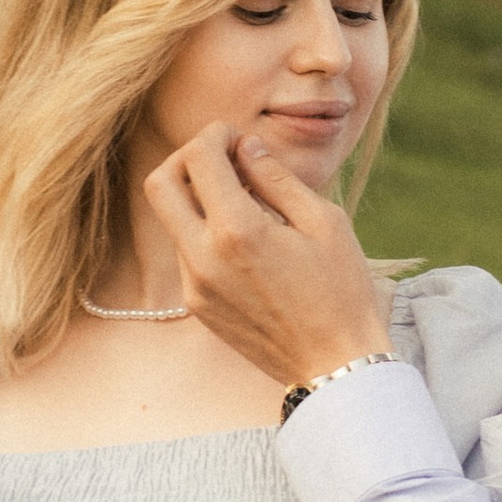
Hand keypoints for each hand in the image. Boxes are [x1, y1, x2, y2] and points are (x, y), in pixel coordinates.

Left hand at [144, 125, 391, 387]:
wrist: (335, 366)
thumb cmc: (341, 292)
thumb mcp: (324, 222)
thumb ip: (277, 178)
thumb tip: (245, 147)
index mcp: (238, 232)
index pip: (199, 158)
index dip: (216, 135)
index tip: (238, 139)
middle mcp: (203, 258)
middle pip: (160, 183)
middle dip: (186, 158)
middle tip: (222, 159)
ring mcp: (194, 285)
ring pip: (171, 219)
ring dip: (196, 196)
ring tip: (245, 201)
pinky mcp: (197, 305)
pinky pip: (185, 251)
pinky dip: (205, 230)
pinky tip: (245, 239)